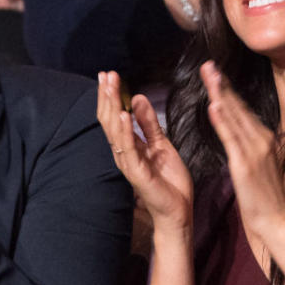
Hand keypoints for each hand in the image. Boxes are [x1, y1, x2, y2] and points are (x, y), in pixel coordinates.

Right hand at [97, 71, 193, 234]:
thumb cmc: (170, 181)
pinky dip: (124, 130)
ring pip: (114, 131)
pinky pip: (128, 148)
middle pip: (109, 120)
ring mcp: (127, 163)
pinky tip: (123, 114)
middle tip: (105, 74)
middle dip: (107, 96)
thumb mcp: (161, 144)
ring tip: (110, 86)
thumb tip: (138, 99)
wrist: (179, 210)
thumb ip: (149, 123)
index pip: (114, 116)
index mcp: (129, 146)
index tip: (108, 75)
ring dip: (112, 106)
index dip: (110, 96)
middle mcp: (123, 153)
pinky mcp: (136, 172)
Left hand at [201, 61, 284, 236]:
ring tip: (209, 75)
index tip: (215, 72)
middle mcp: (261, 139)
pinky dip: (223, 120)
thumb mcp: (259, 163)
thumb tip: (240, 130)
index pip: (242, 109)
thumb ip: (250, 145)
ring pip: (234, 117)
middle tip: (208, 64)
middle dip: (222, 84)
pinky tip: (215, 105)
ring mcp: (255, 150)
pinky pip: (232, 138)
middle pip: (238, 107)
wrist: (277, 221)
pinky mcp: (246, 164)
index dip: (227, 90)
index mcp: (263, 138)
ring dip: (221, 94)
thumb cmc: (265, 196)